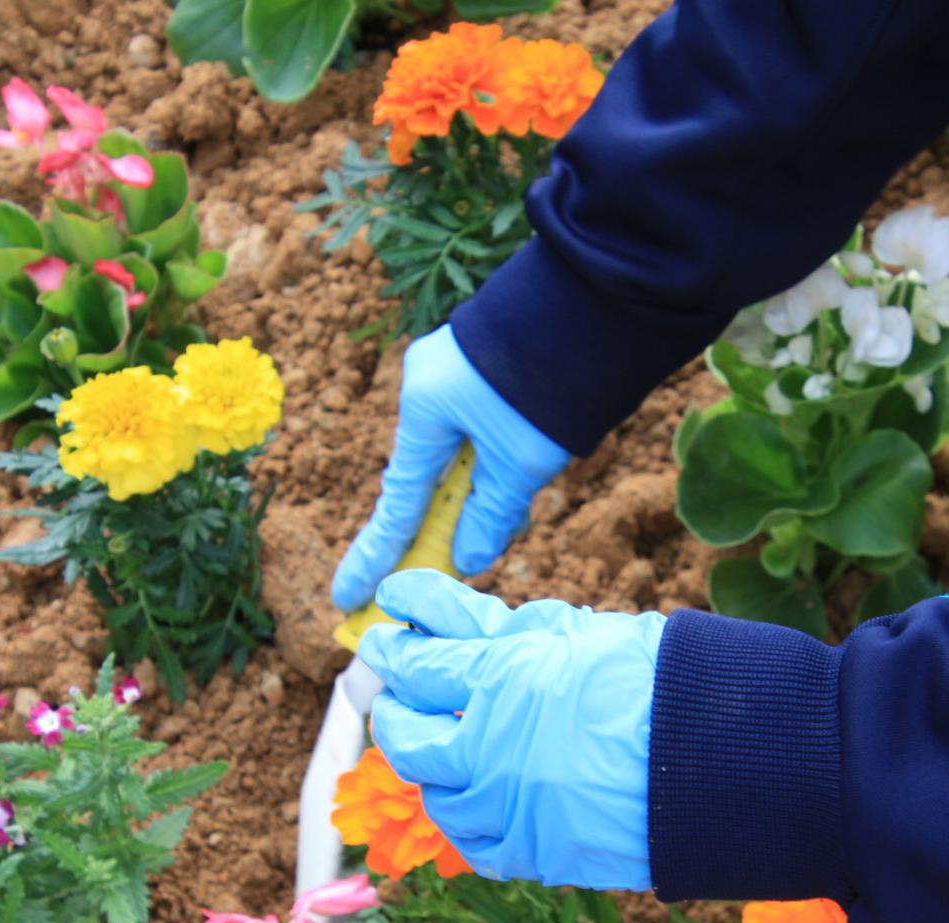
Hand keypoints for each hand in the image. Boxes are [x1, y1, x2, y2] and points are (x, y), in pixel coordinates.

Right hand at [331, 327, 570, 612]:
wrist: (602, 300)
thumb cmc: (556, 378)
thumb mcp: (523, 462)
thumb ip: (491, 514)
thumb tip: (466, 558)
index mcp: (423, 407)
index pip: (396, 501)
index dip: (374, 557)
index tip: (345, 596)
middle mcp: (427, 385)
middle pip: (424, 477)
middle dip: (438, 524)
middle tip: (435, 566)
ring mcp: (451, 370)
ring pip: (455, 456)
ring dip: (480, 494)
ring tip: (513, 514)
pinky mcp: (481, 366)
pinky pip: (473, 431)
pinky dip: (491, 465)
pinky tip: (519, 481)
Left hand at [357, 570, 661, 889]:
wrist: (723, 762)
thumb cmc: (665, 683)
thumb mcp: (585, 633)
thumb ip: (513, 628)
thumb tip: (454, 613)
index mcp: (503, 678)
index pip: (418, 660)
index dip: (397, 641)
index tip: (387, 626)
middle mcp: (488, 745)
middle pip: (403, 732)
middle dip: (394, 706)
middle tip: (397, 690)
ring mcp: (505, 805)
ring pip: (430, 792)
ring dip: (426, 767)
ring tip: (434, 748)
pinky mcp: (531, 851)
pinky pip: (473, 844)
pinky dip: (467, 819)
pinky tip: (472, 801)